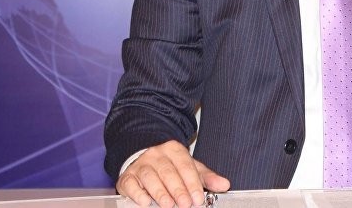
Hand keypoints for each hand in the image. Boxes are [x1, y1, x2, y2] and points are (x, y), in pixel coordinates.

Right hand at [116, 140, 230, 207]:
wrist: (144, 158)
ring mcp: (140, 165)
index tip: (198, 198)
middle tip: (185, 204)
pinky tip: (145, 202)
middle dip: (177, 189)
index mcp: (174, 150)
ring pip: (149, 176)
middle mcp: (156, 155)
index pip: (184, 165)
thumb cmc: (171, 167)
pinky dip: (137, 193)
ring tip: (168, 205)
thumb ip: (207, 178)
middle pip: (167, 171)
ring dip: (159, 192)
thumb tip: (224, 185)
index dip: (192, 182)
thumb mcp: (190, 169)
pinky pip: (130, 183)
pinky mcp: (127, 177)